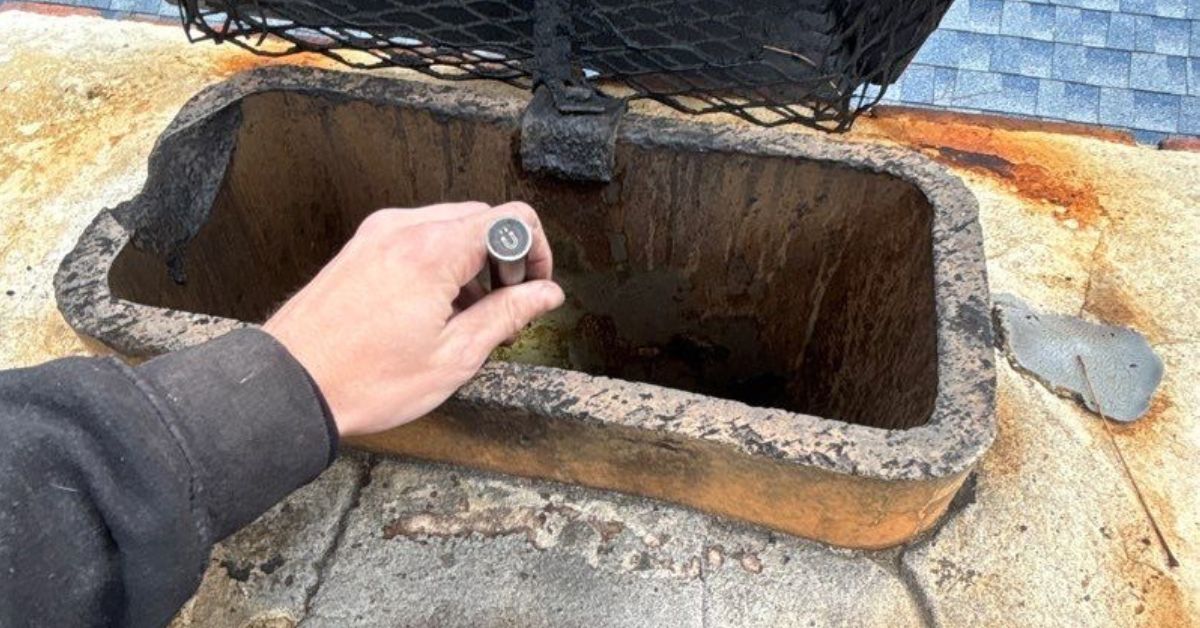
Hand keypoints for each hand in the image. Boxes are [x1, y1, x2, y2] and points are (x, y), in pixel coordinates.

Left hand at [263, 201, 562, 436]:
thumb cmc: (364, 379)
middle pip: (481, 218)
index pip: (510, 220)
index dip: (534, 253)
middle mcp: (404, 230)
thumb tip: (546, 295)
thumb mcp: (453, 356)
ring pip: (450, 226)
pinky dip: (440, 261)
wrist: (291, 386)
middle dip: (505, 257)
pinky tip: (435, 307)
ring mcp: (378, 234)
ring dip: (473, 260)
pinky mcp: (361, 247)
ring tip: (468, 314)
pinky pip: (417, 237)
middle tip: (505, 306)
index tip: (533, 288)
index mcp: (433, 252)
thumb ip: (506, 316)